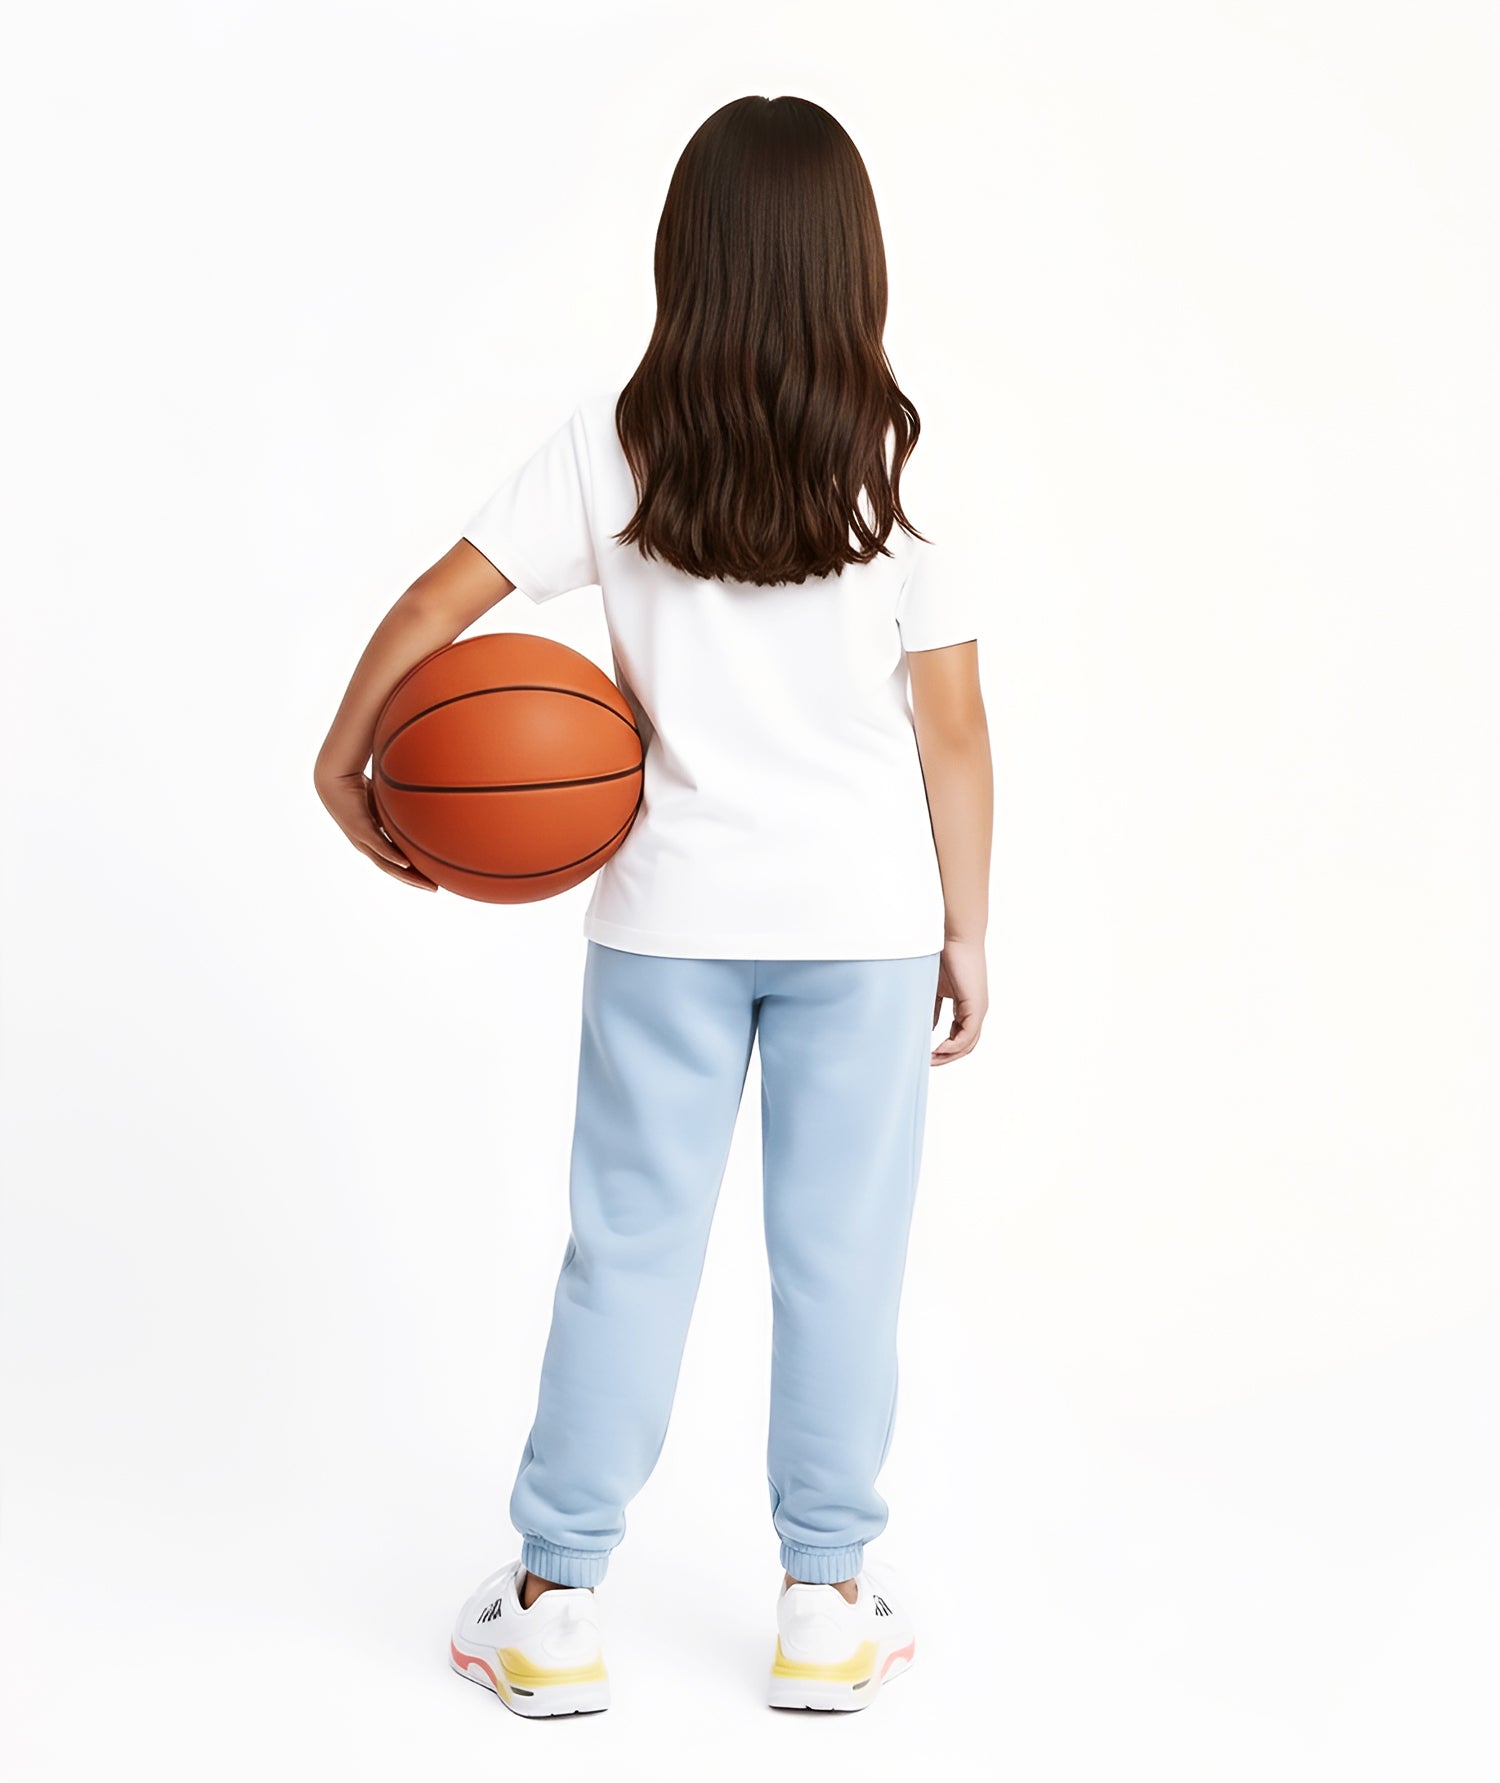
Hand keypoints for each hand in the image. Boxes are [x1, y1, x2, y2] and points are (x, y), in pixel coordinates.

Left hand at [315, 769, 439, 890]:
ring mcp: (362, 840)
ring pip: (387, 864)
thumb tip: (419, 807)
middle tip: (434, 889)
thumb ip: (398, 810)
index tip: (430, 878)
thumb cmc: (357, 786)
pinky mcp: (360, 829)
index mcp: (372, 840)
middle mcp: (366, 845)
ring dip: (407, 875)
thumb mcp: (384, 803)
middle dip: (414, 880)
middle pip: (393, 869)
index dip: (412, 872)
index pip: (394, 862)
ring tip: (426, 884)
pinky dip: (393, 856)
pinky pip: (380, 846)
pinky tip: (406, 864)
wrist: (335, 778)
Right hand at [931, 935, 986, 1063]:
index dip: (943, 1048)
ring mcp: (978, 1010)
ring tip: (930, 1060)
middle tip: (927, 1063)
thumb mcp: (934, 988)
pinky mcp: (976, 1007)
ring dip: (948, 1055)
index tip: (925, 1053)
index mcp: (967, 1006)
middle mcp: (976, 1010)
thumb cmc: (943, 954)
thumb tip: (926, 1027)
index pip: (959, 1035)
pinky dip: (952, 1046)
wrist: (955, 936)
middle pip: (965, 1045)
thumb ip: (932, 1008)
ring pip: (968, 1044)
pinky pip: (967, 1036)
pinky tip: (937, 1049)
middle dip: (946, 1057)